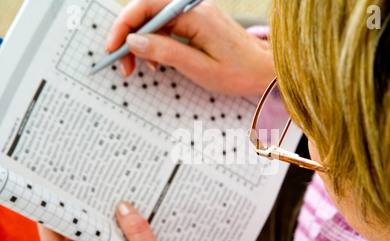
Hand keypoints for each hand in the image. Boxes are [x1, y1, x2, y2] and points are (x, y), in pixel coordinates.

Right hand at [106, 0, 274, 95]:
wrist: (264, 71)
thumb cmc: (239, 72)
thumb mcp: (199, 67)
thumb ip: (166, 52)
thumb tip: (134, 41)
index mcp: (194, 14)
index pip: (146, 8)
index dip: (123, 28)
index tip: (113, 49)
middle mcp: (193, 8)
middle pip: (146, 12)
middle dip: (129, 37)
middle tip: (124, 65)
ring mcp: (195, 14)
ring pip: (154, 20)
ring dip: (141, 42)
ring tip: (143, 68)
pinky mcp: (196, 23)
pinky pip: (167, 27)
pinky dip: (156, 44)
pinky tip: (157, 62)